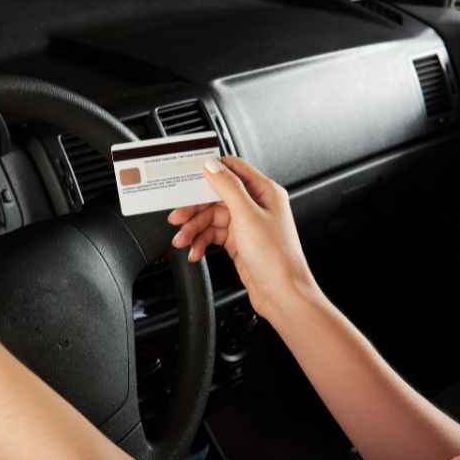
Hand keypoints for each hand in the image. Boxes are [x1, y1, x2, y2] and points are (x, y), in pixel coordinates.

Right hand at [167, 157, 319, 317]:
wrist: (281, 294)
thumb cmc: (276, 257)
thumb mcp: (247, 216)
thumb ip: (228, 187)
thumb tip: (212, 165)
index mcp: (264, 191)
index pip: (232, 169)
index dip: (209, 171)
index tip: (187, 178)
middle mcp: (255, 205)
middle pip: (216, 196)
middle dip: (194, 209)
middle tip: (177, 218)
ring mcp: (246, 224)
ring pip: (211, 218)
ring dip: (194, 229)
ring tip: (183, 241)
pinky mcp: (238, 241)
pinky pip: (213, 235)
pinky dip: (201, 242)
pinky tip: (195, 251)